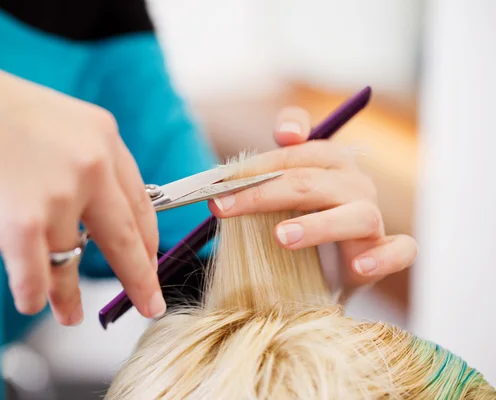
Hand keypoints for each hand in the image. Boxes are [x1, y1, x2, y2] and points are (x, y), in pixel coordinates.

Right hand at [0, 28, 164, 324]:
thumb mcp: (54, 126)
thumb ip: (82, 168)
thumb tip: (93, 226)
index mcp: (103, 136)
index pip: (140, 202)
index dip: (148, 241)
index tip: (151, 265)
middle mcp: (90, 165)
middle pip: (126, 239)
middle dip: (139, 281)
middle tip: (150, 306)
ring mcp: (58, 194)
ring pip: (72, 264)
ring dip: (69, 296)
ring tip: (70, 315)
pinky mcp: (20, 223)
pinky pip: (35, 278)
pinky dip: (32, 296)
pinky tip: (31, 301)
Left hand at [208, 107, 417, 295]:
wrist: (322, 270)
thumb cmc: (299, 219)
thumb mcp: (279, 192)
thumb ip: (273, 162)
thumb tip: (287, 132)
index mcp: (330, 162)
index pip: (300, 150)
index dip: (263, 161)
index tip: (226, 178)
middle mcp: (355, 184)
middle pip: (314, 181)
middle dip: (265, 193)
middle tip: (225, 207)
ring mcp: (374, 218)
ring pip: (358, 214)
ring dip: (319, 224)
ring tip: (281, 237)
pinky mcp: (387, 252)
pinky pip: (400, 251)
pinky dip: (383, 257)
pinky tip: (358, 266)